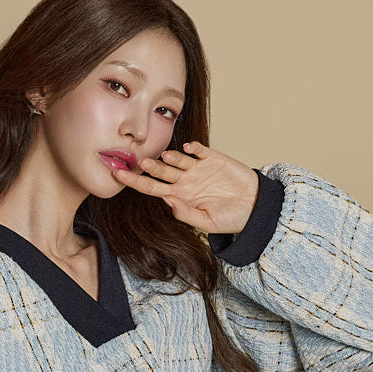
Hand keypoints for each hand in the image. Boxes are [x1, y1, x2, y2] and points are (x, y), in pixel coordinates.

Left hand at [112, 141, 258, 235]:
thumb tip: (168, 201)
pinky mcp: (214, 159)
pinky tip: (190, 148)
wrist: (254, 207)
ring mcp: (198, 169)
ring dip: (171, 157)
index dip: (136, 182)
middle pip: (162, 172)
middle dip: (152, 167)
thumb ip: (186, 213)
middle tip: (142, 162)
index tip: (119, 176)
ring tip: (166, 156)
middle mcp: (185, 181)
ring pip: (179, 159)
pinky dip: (194, 148)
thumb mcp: (207, 223)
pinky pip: (200, 150)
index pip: (152, 188)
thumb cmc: (230, 218)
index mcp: (180, 197)